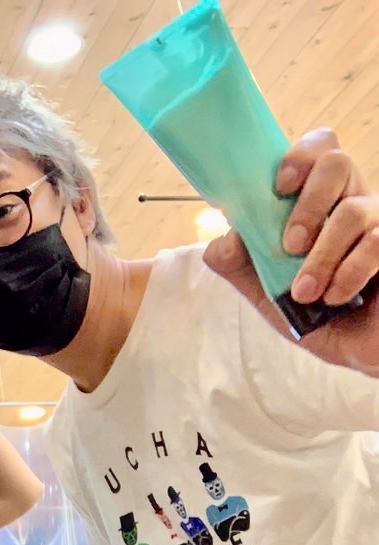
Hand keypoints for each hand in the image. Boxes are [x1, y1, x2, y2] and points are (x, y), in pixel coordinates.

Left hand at [204, 128, 378, 374]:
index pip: (317, 150)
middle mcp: (354, 202)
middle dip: (307, 204)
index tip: (278, 188)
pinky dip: (348, 272)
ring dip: (321, 256)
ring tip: (305, 291)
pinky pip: (376, 240)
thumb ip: (240, 264)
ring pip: (353, 209)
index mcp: (320, 204)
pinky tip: (335, 296)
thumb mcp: (268, 294)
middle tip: (290, 245)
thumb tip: (225, 236)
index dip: (298, 157)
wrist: (361, 351)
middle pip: (336, 162)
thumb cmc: (318, 316)